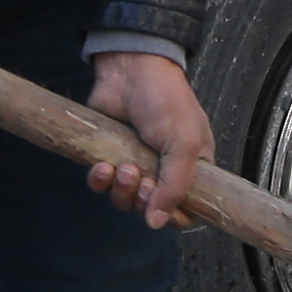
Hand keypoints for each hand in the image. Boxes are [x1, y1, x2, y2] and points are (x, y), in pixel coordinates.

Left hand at [84, 48, 211, 229]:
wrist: (130, 68)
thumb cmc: (166, 100)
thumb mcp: (183, 144)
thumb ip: (173, 188)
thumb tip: (156, 223)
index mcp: (191, 167)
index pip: (187, 210)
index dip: (173, 217)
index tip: (162, 210)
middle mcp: (163, 169)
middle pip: (149, 208)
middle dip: (141, 200)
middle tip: (140, 179)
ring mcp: (134, 163)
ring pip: (123, 199)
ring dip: (120, 190)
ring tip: (121, 167)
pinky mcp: (108, 155)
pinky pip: (101, 184)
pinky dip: (99, 181)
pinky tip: (101, 167)